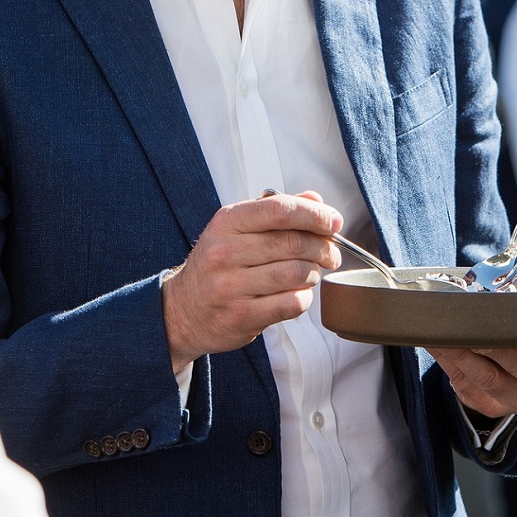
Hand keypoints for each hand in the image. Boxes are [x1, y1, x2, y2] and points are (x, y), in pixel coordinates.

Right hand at [161, 190, 341, 371]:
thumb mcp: (238, 229)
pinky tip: (297, 294)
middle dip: (324, 248)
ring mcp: (230, 287)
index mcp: (227, 222)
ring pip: (298, 274)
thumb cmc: (218, 264)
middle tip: (331, 254)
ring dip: (314, 274)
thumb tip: (316, 199)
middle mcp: (225, 252)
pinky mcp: (241, 316)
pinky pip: (292, 303)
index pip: (280, 210)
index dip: (315, 214)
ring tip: (311, 274)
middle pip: (295, 244)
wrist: (181, 310)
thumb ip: (277, 211)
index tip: (334, 221)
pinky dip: (304, 298)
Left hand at [426, 242, 516, 416]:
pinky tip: (437, 342)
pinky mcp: (488, 404)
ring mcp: (516, 398)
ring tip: (445, 331)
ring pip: (488, 376)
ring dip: (464, 352)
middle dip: (494, 343)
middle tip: (473, 323)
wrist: (510, 365)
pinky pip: (466, 384)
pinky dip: (449, 361)